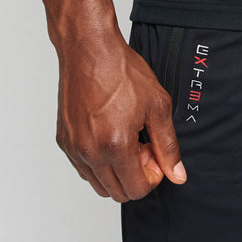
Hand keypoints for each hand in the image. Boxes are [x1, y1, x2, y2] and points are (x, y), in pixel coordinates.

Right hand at [54, 31, 186, 200]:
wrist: (89, 49)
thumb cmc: (121, 71)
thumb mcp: (157, 105)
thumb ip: (168, 145)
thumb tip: (177, 174)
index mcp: (115, 145)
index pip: (137, 190)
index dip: (153, 175)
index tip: (154, 152)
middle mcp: (90, 152)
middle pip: (117, 193)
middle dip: (136, 175)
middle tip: (143, 145)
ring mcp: (74, 148)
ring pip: (98, 184)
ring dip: (117, 171)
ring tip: (126, 138)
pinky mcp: (64, 141)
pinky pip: (83, 168)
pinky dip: (99, 162)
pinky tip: (109, 134)